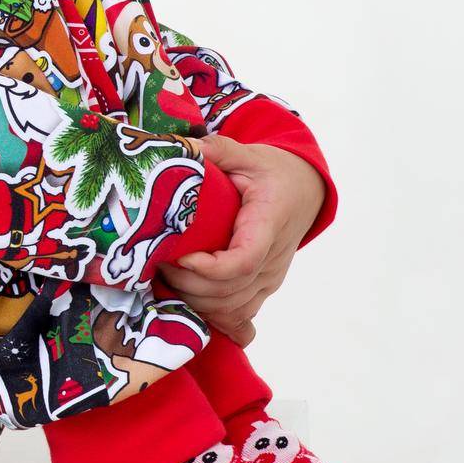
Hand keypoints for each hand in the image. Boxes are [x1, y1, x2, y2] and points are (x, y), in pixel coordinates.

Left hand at [159, 135, 325, 345]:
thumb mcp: (249, 154)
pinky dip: (213, 316)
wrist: (304, 191)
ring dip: (196, 302)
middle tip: (159, 263)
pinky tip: (189, 303)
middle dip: (189, 286)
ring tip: (167, 278)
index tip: (180, 256)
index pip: (243, 261)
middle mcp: (272, 259)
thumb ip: (220, 150)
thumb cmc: (274, 173)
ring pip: (233, 309)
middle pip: (230, 292)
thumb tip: (185, 146)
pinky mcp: (263, 287)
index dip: (209, 268)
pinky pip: (239, 315)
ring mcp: (269, 278)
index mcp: (268, 224)